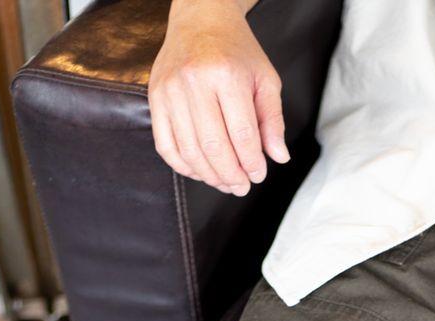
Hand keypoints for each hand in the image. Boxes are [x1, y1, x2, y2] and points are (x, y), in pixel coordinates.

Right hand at [148, 0, 289, 194]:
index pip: (242, 135)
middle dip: (231, 175)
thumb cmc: (236, 51)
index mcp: (226, 74)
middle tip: (242, 187)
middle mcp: (194, 82)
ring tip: (225, 182)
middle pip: (214, 147)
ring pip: (190, 152)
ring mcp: (170, 91)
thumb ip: (273, 120)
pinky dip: (184, 166)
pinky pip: (166, 146)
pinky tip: (201, 171)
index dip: (252, 163)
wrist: (200, 20)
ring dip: (209, 176)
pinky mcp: (155, 99)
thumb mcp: (265, 79)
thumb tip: (279, 157)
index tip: (258, 175)